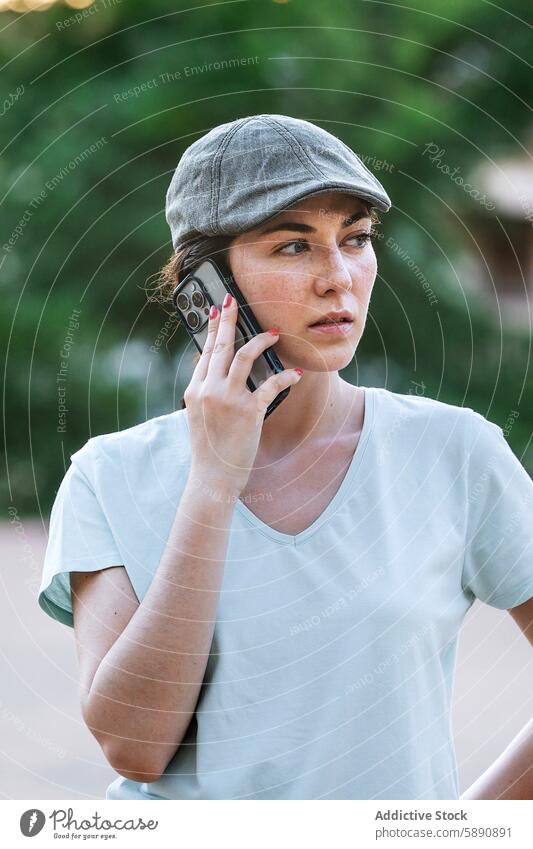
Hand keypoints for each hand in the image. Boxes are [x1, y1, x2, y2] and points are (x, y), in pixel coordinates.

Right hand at [183, 293, 302, 496]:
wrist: (212, 477)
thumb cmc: (210, 449)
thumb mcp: (198, 417)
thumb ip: (206, 392)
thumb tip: (218, 371)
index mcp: (194, 390)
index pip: (204, 352)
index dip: (210, 328)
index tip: (215, 309)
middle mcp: (208, 390)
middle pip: (220, 346)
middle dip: (228, 319)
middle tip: (234, 300)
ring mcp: (227, 399)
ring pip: (243, 356)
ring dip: (260, 340)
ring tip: (274, 333)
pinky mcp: (248, 411)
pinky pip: (270, 384)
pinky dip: (285, 376)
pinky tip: (295, 372)